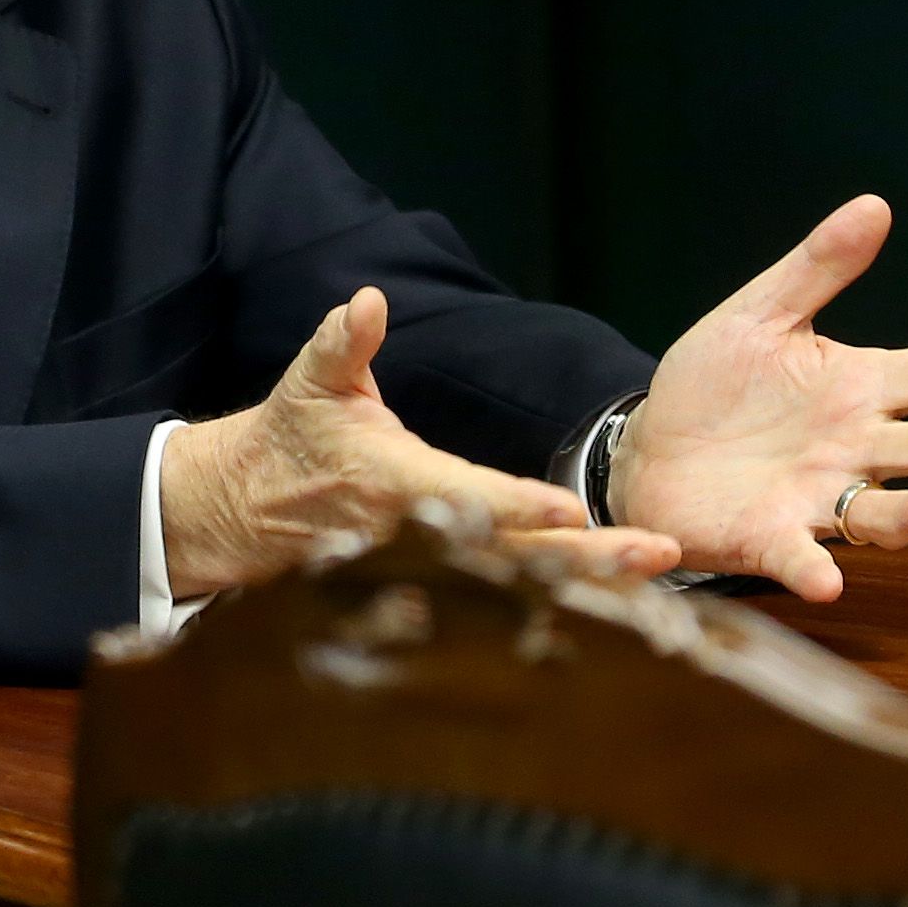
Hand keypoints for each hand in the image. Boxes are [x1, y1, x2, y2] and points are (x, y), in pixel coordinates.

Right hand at [160, 288, 681, 600]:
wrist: (248, 509)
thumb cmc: (294, 436)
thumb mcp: (313, 384)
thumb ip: (344, 344)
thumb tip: (366, 301)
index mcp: (395, 482)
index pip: (469, 497)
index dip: (520, 507)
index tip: (573, 511)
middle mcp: (418, 539)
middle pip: (514, 557)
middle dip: (587, 563)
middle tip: (657, 553)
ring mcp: (428, 574)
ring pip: (519, 589)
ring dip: (591, 588)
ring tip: (659, 575)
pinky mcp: (435, 591)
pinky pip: (505, 605)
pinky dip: (562, 605)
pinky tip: (624, 603)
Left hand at [609, 194, 907, 600]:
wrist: (648, 449)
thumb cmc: (715, 384)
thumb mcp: (761, 315)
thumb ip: (818, 267)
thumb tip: (874, 205)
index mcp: (861, 386)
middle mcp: (855, 447)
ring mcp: (819, 498)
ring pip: (881, 512)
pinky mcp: (771, 538)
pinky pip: (801, 557)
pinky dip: (814, 570)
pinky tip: (828, 580)